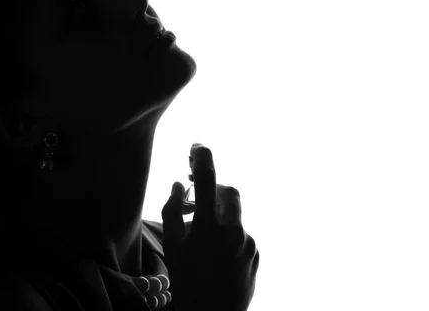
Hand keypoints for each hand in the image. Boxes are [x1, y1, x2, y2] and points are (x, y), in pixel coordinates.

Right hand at [161, 144, 258, 310]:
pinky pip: (242, 233)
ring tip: (205, 238)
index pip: (207, 179)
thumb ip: (172, 211)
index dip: (202, 157)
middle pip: (229, 192)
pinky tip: (217, 254)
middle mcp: (233, 231)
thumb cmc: (187, 281)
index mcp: (208, 227)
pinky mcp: (256, 253)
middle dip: (215, 190)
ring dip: (221, 215)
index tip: (196, 147)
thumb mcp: (172, 246)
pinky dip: (229, 234)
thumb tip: (179, 185)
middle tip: (198, 197)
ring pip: (235, 214)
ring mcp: (248, 243)